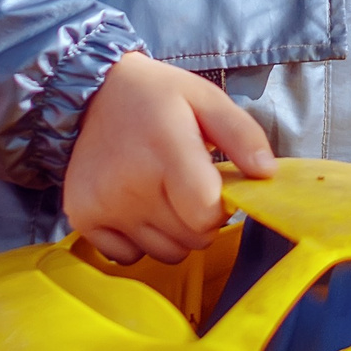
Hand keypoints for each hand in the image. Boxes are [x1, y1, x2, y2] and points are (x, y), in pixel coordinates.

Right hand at [61, 51, 275, 263]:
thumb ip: (242, 134)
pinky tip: (135, 206)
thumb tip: (267, 173)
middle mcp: (130, 183)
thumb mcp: (205, 98)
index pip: (206, 213)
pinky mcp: (82, 217)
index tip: (213, 184)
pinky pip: (128, 257)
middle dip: (200, 219)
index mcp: (165, 148)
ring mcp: (103, 204)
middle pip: (190, 238)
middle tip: (187, 185)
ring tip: (162, 193)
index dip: (220, 206)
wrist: (88, 94)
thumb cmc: (155, 97)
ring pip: (163, 253)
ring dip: (173, 232)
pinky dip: (138, 240)